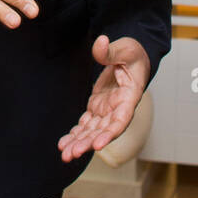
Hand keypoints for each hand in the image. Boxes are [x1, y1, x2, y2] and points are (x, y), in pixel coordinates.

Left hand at [58, 35, 149, 161]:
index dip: (110, 133)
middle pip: (104, 131)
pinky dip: (76, 134)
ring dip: (80, 143)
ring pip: (93, 131)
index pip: (121, 120)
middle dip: (88, 143)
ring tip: (65, 155)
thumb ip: (111, 51)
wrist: (131, 57)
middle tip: (72, 154)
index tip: (98, 145)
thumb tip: (100, 42)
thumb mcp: (126, 49)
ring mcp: (107, 110)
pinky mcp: (97, 108)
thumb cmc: (133, 54)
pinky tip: (64, 144)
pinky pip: (86, 125)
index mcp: (129, 97)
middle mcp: (118, 109)